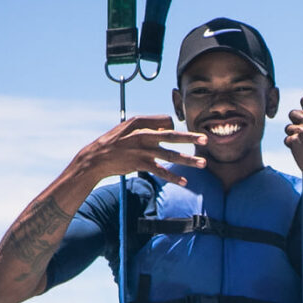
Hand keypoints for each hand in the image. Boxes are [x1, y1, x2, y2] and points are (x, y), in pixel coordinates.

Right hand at [80, 115, 205, 185]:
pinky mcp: (140, 164)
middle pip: (172, 135)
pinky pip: (161, 171)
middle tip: (206, 139)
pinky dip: (173, 177)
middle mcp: (143, 134)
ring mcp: (142, 150)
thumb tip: (164, 130)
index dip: (173, 127)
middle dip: (191, 138)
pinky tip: (185, 182)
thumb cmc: (113, 143)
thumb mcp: (127, 129)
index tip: (175, 134)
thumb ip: (146, 128)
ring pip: (170, 155)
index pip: (166, 120)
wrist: (95, 158)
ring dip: (188, 160)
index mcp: (140, 122)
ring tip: (203, 164)